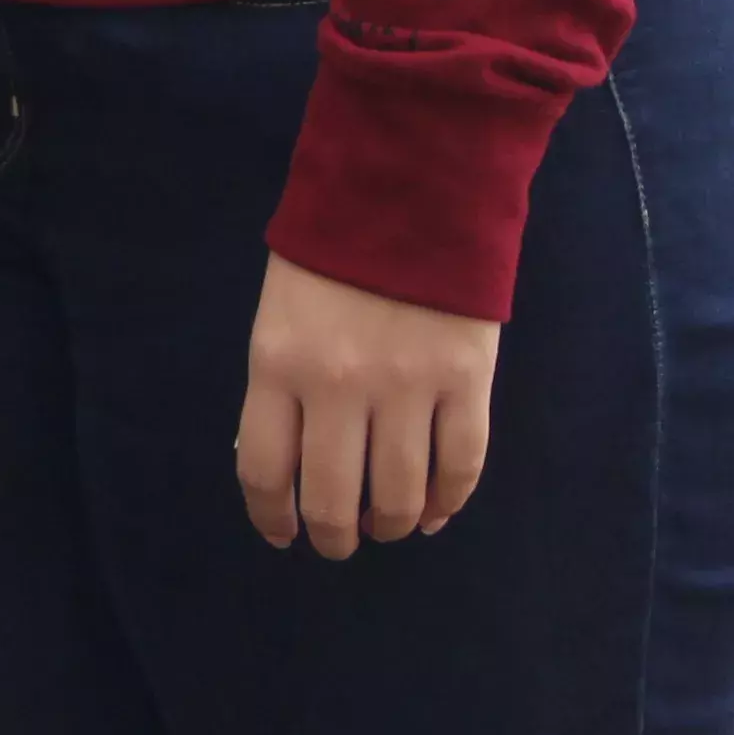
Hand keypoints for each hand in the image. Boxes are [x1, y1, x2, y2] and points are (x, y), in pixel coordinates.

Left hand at [237, 253, 497, 556]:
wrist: (407, 192)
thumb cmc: (331, 252)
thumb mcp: (278, 314)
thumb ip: (282, 385)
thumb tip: (293, 463)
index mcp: (277, 365)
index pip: (266, 470)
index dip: (273, 517)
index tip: (283, 535)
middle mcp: (338, 386)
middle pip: (335, 499)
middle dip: (335, 536)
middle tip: (340, 543)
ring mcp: (407, 388)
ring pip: (401, 494)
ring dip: (391, 524)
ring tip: (387, 526)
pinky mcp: (467, 382)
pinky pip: (462, 465)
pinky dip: (449, 501)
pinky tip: (435, 512)